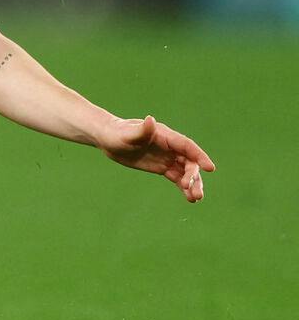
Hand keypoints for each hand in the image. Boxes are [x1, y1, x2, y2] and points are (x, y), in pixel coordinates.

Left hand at [99, 115, 216, 201]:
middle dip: (194, 176)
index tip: (210, 168)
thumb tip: (151, 120)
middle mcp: (170, 147)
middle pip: (189, 162)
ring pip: (186, 171)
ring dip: (192, 184)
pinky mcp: (162, 167)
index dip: (200, 156)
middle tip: (194, 191)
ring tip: (195, 198)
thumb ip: (142, 130)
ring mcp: (167, 157)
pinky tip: (190, 198)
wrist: (109, 140)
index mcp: (165, 136)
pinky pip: (177, 177)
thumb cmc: (117, 133)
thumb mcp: (129, 134)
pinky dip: (184, 187)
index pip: (187, 146)